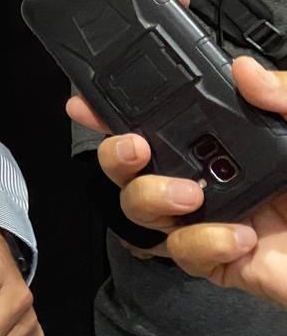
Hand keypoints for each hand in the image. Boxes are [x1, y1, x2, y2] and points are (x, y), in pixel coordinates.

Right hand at [69, 54, 286, 307]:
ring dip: (151, 196)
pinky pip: (188, 256)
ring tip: (188, 193)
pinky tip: (239, 234)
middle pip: (137, 164)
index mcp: (243, 139)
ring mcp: (222, 221)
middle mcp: (223, 177)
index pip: (172, 114)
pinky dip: (202, 242)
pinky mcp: (231, 264)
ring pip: (146, 210)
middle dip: (115, 152)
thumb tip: (243, 71)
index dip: (124, 103)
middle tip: (133, 144)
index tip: (92, 94)